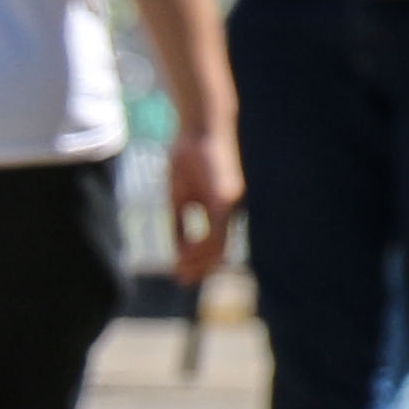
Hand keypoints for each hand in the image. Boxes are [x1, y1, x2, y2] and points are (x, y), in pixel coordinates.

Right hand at [165, 134, 242, 284]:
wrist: (198, 128)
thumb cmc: (186, 158)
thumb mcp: (178, 197)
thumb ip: (180, 223)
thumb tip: (178, 251)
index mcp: (220, 210)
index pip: (214, 247)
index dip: (198, 264)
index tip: (179, 275)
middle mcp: (230, 211)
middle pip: (220, 253)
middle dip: (200, 270)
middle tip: (180, 280)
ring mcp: (230, 205)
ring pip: (220, 246)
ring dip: (199, 262)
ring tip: (180, 269)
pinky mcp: (224, 198)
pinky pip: (217, 230)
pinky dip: (202, 246)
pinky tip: (186, 252)